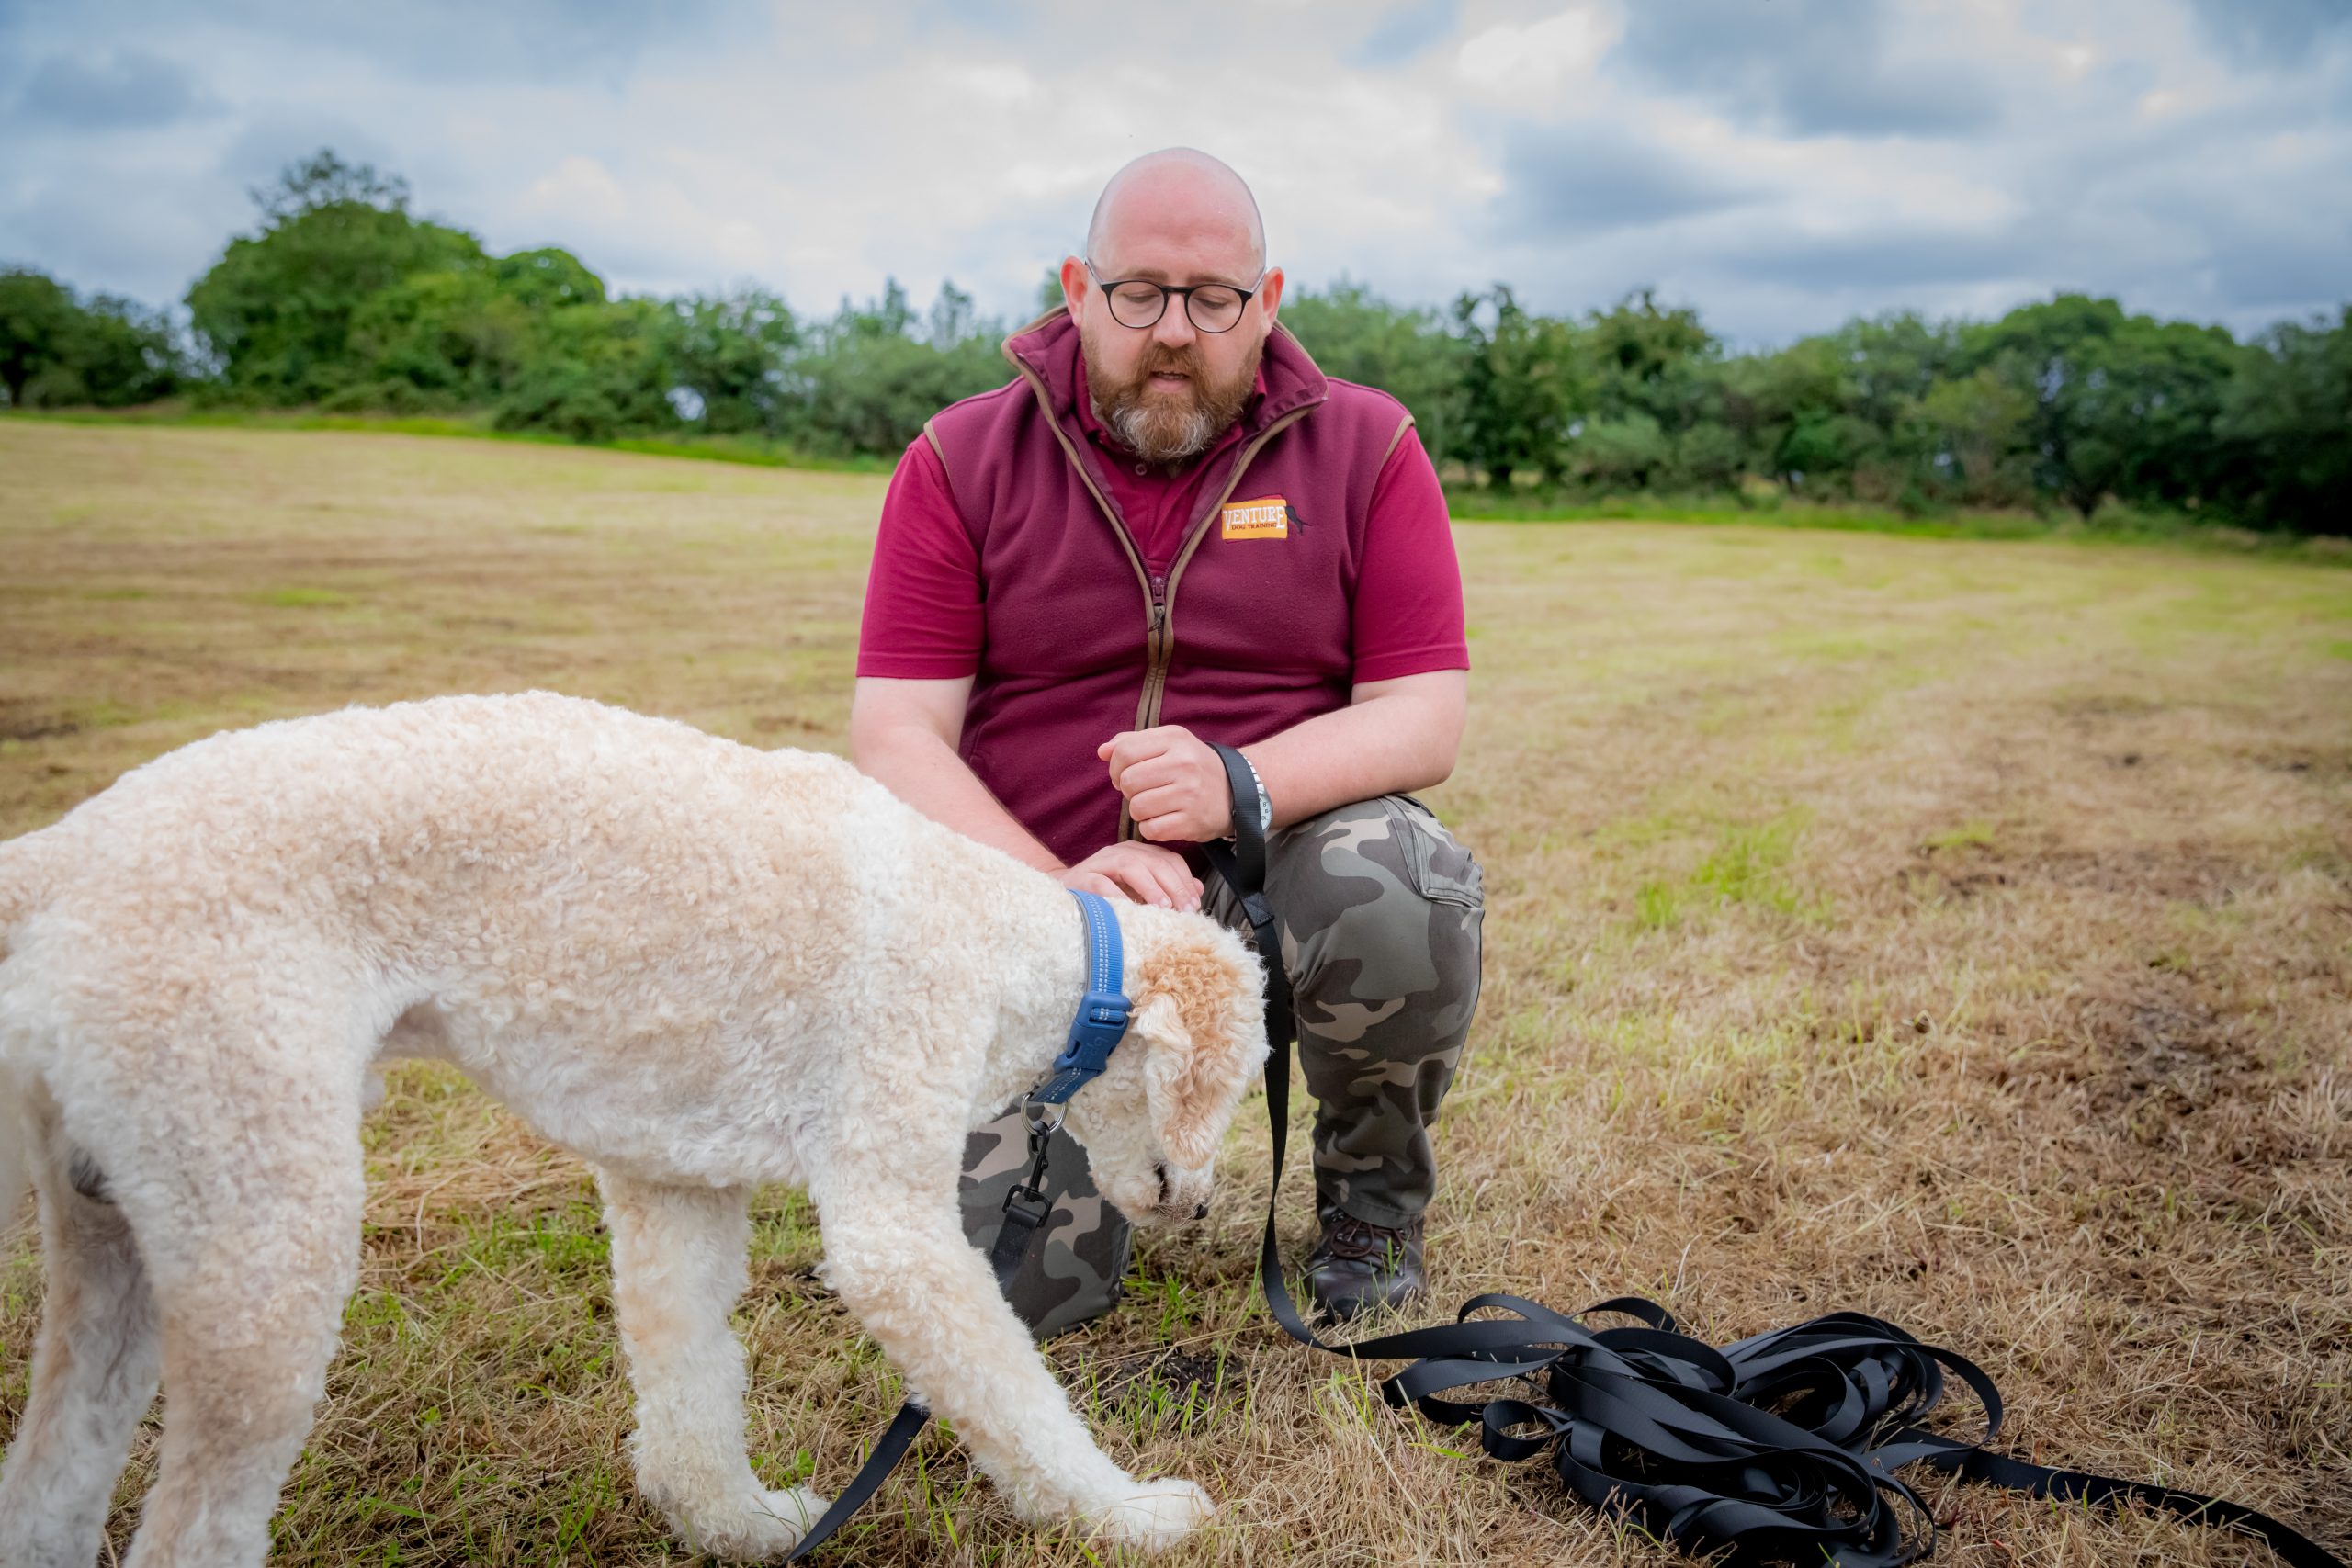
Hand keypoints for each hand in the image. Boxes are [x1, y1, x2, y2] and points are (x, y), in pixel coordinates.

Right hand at [1059, 842, 1202, 910]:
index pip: (1169, 859)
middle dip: (1174, 886)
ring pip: (1131, 866)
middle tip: (1185, 910)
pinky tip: (1130, 911)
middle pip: (1154, 862)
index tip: (1195, 905)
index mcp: (1139, 853)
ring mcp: (1101, 862)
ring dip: (1150, 887)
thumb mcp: (1141, 892)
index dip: (1185, 881)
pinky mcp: (1082, 877)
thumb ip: (1168, 888)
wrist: (1065, 896)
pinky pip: (1102, 884)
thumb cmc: (1108, 896)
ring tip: (1163, 907)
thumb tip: (1198, 889)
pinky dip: (1118, 896)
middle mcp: (1121, 852)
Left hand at [1097, 726, 1234, 842]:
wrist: (1237, 793)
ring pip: (1136, 807)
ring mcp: (1189, 793)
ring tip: (1155, 805)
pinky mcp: (1192, 821)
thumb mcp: (1168, 744)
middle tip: (1142, 791)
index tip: (1124, 775)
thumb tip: (1102, 751)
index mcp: (1175, 738)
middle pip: (1127, 781)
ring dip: (1139, 810)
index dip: (1115, 767)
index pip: (1124, 752)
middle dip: (1127, 790)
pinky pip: (1150, 829)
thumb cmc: (1193, 767)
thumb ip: (1132, 743)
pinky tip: (1165, 819)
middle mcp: (1184, 763)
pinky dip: (1152, 827)